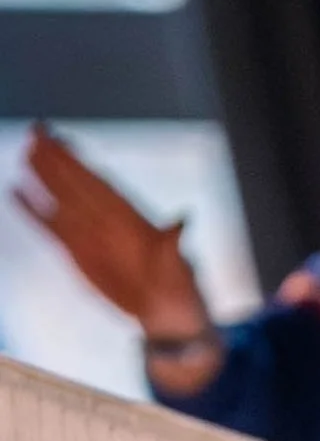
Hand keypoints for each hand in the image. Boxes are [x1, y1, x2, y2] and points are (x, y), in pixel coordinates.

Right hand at [12, 131, 210, 343]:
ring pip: (61, 198)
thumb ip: (172, 243)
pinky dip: (33, 211)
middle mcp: (105, 218)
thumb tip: (183, 221)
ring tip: (27, 151)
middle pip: (76, 183)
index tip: (64, 140)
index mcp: (128, 215)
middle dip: (56, 157)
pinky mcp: (77, 250)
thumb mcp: (177, 264)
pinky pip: (51, 227)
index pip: (99, 182)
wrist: (163, 310)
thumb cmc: (176, 283)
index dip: (81, 162)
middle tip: (37, 131)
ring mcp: (89, 232)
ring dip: (44, 175)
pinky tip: (16, 192)